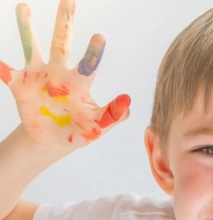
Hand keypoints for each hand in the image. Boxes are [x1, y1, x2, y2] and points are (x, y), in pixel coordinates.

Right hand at [0, 0, 130, 150]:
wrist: (55, 141)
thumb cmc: (81, 130)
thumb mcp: (98, 126)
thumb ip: (113, 115)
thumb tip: (127, 101)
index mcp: (80, 83)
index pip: (88, 65)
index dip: (93, 53)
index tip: (100, 37)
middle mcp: (59, 73)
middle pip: (62, 44)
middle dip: (65, 24)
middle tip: (69, 0)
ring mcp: (39, 77)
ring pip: (32, 49)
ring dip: (27, 30)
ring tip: (24, 8)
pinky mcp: (20, 86)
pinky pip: (8, 74)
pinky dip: (2, 68)